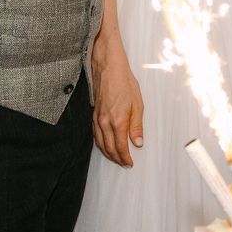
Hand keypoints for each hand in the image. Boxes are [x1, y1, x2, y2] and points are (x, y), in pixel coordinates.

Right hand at [89, 28, 144, 166]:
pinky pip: (95, 135)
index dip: (125, 158)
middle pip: (109, 148)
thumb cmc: (124, 82)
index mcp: (118, 121)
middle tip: (124, 163)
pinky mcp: (93, 114)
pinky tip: (104, 145)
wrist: (108, 67)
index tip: (130, 163)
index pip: (121, 147)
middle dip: (117, 159)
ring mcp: (97, 119)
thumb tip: (138, 142)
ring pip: (100, 143)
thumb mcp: (137, 104)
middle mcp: (105, 123)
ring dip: (108, 153)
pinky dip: (100, 144)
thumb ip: (137, 126)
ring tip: (116, 158)